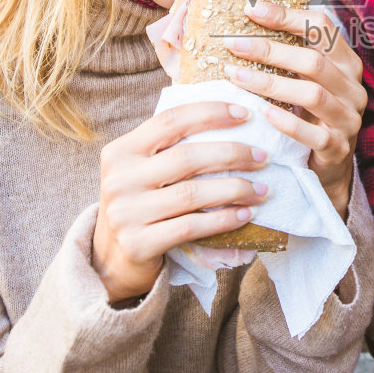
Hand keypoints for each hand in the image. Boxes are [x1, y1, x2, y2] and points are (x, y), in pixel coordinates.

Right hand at [93, 102, 270, 302]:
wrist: (110, 260)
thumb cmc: (139, 205)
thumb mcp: (141, 170)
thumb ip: (168, 147)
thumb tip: (229, 116)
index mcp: (121, 151)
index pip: (170, 120)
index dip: (210, 113)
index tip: (245, 113)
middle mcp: (119, 179)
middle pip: (187, 157)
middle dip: (233, 154)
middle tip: (263, 156)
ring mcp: (126, 213)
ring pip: (192, 194)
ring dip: (235, 189)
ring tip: (261, 189)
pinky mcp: (139, 243)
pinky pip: (190, 227)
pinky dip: (223, 220)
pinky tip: (245, 215)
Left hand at [222, 1, 368, 217]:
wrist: (327, 166)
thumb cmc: (309, 115)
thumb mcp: (305, 81)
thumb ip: (288, 54)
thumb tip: (246, 18)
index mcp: (345, 63)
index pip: (322, 28)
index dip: (287, 16)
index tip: (251, 9)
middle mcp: (352, 87)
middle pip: (313, 60)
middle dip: (270, 49)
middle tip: (234, 44)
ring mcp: (348, 118)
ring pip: (312, 94)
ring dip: (271, 83)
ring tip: (236, 76)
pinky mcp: (338, 147)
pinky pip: (313, 134)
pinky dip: (287, 122)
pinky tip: (262, 113)